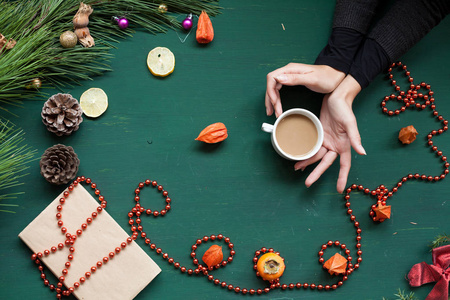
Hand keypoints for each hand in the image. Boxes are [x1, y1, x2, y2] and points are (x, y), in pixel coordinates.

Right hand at [265, 63, 344, 116]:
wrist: (336, 75)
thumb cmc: (327, 77)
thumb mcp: (312, 79)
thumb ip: (294, 78)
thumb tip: (279, 79)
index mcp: (290, 69)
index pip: (272, 78)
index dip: (271, 91)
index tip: (275, 103)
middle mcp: (288, 71)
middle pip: (271, 84)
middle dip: (270, 99)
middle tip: (272, 112)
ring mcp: (290, 76)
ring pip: (274, 88)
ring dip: (272, 100)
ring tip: (272, 112)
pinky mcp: (292, 80)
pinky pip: (280, 89)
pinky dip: (277, 98)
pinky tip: (277, 105)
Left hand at [294, 75, 365, 192]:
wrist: (336, 95)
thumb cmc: (345, 108)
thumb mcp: (350, 123)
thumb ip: (355, 138)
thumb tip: (363, 153)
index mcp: (344, 145)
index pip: (344, 165)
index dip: (342, 177)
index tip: (339, 190)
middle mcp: (335, 145)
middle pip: (325, 163)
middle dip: (317, 173)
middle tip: (308, 183)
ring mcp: (327, 140)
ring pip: (316, 156)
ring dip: (307, 162)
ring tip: (297, 168)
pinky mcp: (319, 134)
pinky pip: (312, 146)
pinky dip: (306, 152)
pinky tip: (299, 157)